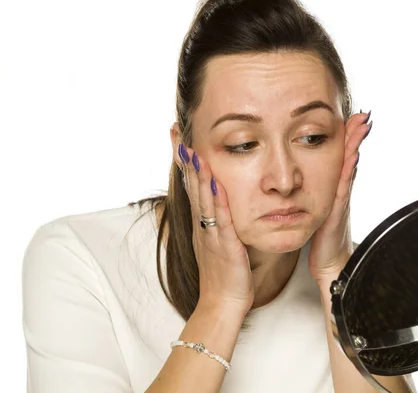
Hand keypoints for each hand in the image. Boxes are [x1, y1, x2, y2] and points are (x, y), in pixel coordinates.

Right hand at [177, 143, 253, 314]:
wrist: (221, 303)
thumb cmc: (223, 274)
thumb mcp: (216, 242)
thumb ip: (217, 221)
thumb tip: (219, 203)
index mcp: (202, 223)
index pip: (192, 186)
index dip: (185, 162)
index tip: (179, 139)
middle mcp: (202, 225)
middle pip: (191, 186)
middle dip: (184, 159)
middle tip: (176, 132)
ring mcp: (210, 234)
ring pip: (202, 199)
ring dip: (197, 174)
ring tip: (191, 149)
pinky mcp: (223, 245)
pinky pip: (220, 219)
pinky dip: (217, 201)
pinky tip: (215, 183)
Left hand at [308, 111, 371, 282]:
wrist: (328, 260)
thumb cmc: (321, 235)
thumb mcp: (315, 207)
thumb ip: (312, 191)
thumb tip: (302, 176)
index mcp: (332, 187)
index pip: (340, 156)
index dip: (347, 137)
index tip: (352, 116)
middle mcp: (339, 189)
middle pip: (348, 157)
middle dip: (355, 135)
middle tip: (362, 115)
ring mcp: (340, 198)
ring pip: (348, 167)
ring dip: (355, 147)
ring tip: (361, 127)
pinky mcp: (336, 209)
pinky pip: (342, 186)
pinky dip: (348, 170)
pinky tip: (352, 157)